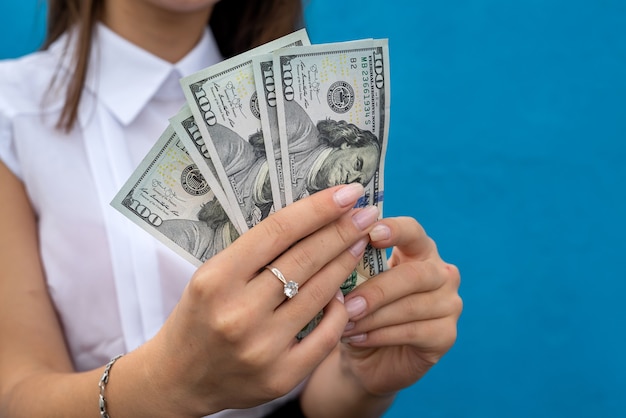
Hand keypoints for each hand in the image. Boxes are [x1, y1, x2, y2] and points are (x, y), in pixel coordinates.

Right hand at [132, 184, 381, 415]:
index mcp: (216, 279)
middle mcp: (238, 312)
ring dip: (345, 264)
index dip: (318, 209)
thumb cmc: (198, 317)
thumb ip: (253, 254)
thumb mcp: (211, 277)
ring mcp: (261, 347)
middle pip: (304, 259)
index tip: (347, 193)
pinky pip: (326, 335)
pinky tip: (344, 293)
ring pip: (320, 293)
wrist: (179, 378)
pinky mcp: (281, 375)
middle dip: (342, 231)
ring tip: (359, 244)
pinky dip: (339, 309)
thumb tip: (310, 220)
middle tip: (366, 214)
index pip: (277, 231)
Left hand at [339, 216, 461, 395]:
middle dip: (377, 290)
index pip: (413, 231)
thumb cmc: (359, 309)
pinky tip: (358, 338)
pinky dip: (381, 335)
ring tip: (346, 324)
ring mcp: (449, 304)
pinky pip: (414, 332)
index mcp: (419, 249)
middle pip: (415, 275)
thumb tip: (337, 250)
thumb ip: (351, 265)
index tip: (370, 234)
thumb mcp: (352, 284)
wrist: (366, 357)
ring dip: (374, 317)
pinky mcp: (447, 335)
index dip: (395, 230)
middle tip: (347, 305)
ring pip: (412, 306)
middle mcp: (441, 273)